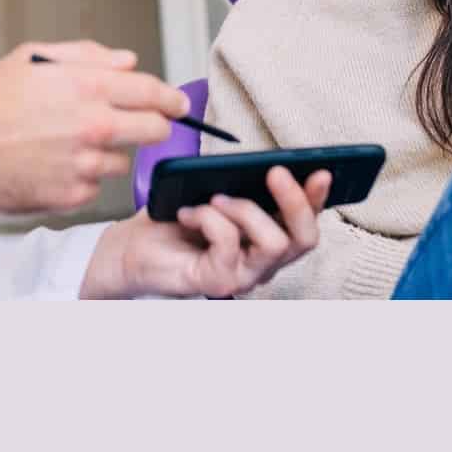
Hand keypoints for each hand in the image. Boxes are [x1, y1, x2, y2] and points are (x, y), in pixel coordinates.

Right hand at [0, 41, 186, 213]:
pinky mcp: (72, 194)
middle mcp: (94, 126)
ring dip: (107, 152)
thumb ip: (87, 56)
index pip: (154, 93)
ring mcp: (85, 164)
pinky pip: (93, 184)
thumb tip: (126, 61)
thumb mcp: (32, 59)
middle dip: (153, 126)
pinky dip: (81, 176)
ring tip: (67, 143)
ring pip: (122, 160)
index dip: (171, 98)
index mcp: (88, 86)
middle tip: (143, 125)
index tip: (177, 103)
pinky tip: (51, 164)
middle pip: (154, 131)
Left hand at [80, 166, 331, 298]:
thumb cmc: (175, 220)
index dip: (319, 198)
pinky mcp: (218, 282)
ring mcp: (243, 276)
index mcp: (267, 236)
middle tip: (275, 172)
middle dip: (296, 202)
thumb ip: (245, 187)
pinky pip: (229, 244)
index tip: (321, 171)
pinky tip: (189, 212)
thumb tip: (269, 168)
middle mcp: (263, 262)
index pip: (306, 222)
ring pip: (274, 244)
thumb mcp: (216, 194)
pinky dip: (210, 218)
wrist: (131, 248)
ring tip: (216, 196)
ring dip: (246, 210)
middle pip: (305, 239)